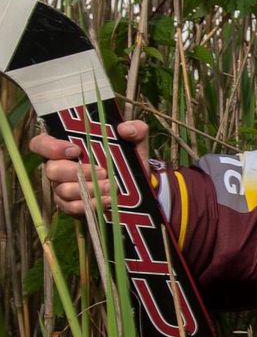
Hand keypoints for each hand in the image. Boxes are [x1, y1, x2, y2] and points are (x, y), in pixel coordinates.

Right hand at [30, 120, 149, 217]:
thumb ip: (134, 129)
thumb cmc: (126, 158)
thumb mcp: (134, 141)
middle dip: (77, 172)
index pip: (40, 144)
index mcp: (63, 146)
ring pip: (63, 190)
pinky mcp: (71, 206)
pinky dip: (91, 204)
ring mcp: (62, 187)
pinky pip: (72, 207)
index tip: (75, 150)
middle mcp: (58, 167)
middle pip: (52, 170)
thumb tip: (125, 129)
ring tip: (111, 186)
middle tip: (102, 171)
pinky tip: (107, 200)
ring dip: (88, 189)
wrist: (136, 186)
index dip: (51, 147)